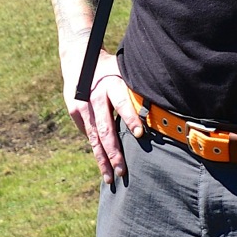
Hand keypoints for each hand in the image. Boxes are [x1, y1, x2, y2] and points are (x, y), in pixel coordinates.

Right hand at [63, 52, 142, 185]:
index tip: (140, 134)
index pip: (122, 103)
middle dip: (114, 152)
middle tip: (123, 171)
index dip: (130, 118)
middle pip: (106, 128)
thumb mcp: (122, 70)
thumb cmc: (109, 68)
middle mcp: (95, 96)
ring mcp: (82, 105)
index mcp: (111, 84)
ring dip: (103, 159)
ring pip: (94, 137)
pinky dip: (96, 150)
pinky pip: (88, 134)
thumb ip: (135, 88)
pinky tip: (103, 165)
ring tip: (111, 178)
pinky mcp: (75, 111)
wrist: (78, 58)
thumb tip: (162, 104)